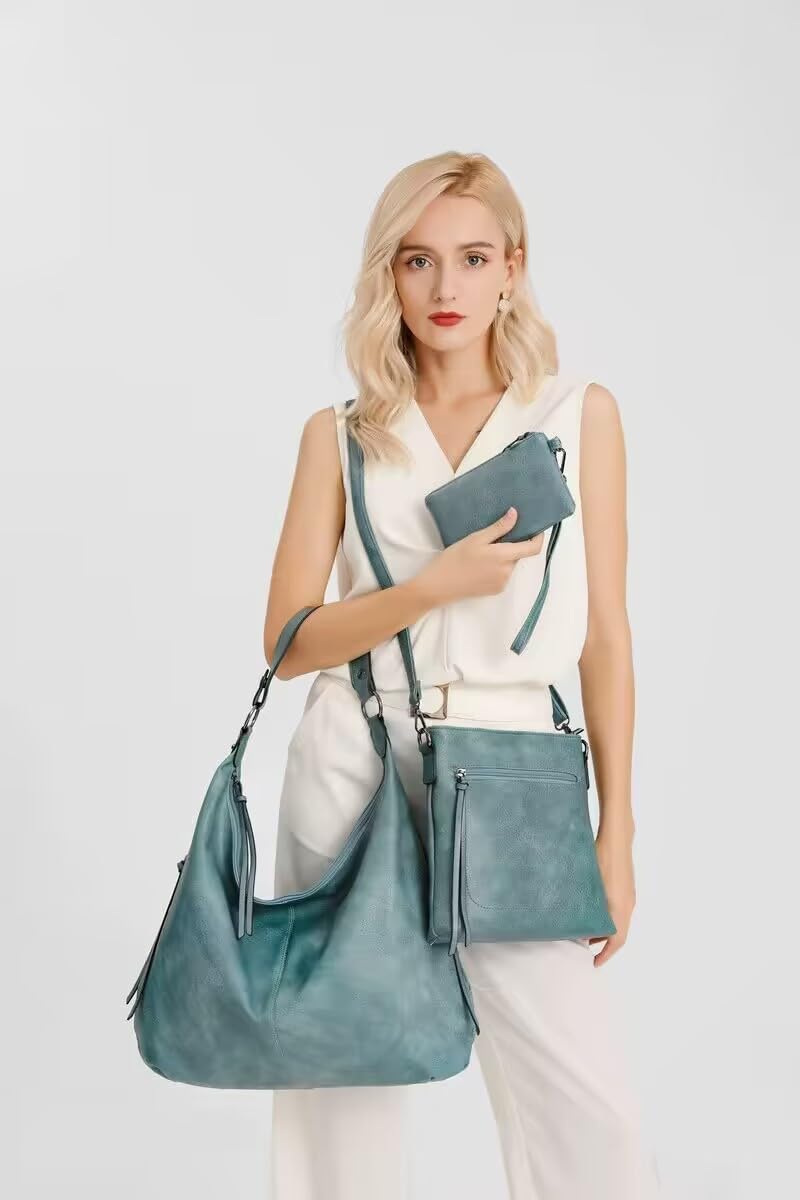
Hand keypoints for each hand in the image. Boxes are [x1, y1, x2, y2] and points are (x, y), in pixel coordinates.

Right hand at [413, 507, 544, 606]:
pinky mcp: (495, 590)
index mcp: (504, 557)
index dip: (538, 537)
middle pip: (519, 554)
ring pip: (510, 564)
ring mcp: (502, 583)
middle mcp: (507, 572)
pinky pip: (503, 574)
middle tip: (494, 536)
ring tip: (482, 550)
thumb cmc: (454, 559)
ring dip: (503, 556)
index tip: (535, 527)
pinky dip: (497, 566)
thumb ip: (498, 528)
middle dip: (512, 544)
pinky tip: (480, 564)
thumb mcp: (475, 538)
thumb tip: (515, 514)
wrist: (438, 586)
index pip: (533, 548)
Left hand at [588, 828, 635, 966]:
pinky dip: (609, 918)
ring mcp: (629, 896)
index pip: (617, 940)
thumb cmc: (602, 857)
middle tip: (587, 951)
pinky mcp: (626, 887)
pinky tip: (595, 913)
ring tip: (588, 934)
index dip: (606, 954)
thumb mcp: (591, 886)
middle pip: (620, 934)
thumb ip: (589, 908)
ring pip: (620, 922)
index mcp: (621, 908)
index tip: (595, 963)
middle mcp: (628, 905)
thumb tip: (580, 925)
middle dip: (605, 945)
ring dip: (606, 931)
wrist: (617, 837)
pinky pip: (620, 911)